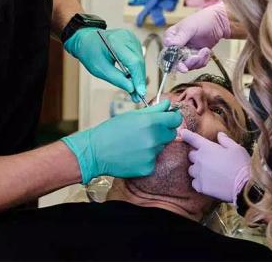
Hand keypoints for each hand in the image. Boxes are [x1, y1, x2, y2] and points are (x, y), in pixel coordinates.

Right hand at [62, 100, 182, 183]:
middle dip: (164, 131)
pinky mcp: (148, 168)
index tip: (169, 118)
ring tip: (136, 143)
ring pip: (161, 147)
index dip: (173, 118)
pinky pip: (154, 160)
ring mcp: (152, 155)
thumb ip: (154, 109)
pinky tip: (133, 155)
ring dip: (154, 144)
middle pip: (171, 134)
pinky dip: (147, 158)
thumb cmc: (111, 130)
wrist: (95, 152)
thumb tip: (168, 104)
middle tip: (148, 131)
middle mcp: (154, 138)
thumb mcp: (132, 115)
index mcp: (151, 122)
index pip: (176, 119)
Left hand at [64, 28, 145, 101]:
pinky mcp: (134, 41)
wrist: (87, 40)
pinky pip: (139, 58)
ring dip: (139, 76)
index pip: (133, 62)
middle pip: (139, 62)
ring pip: (141, 61)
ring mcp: (131, 38)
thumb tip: (132, 89)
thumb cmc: (90, 52)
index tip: (140, 93)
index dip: (138, 78)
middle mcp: (127, 37)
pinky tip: (132, 79)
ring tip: (135, 90)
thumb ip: (117, 79)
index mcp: (116, 42)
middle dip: (139, 80)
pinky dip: (137, 70)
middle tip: (137, 96)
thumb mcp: (99, 69)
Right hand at [163, 3, 230, 71]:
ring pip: (188, 66)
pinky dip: (203, 60)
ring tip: (205, 50)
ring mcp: (186, 52)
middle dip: (189, 62)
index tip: (182, 62)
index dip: (173, 59)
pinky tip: (207, 51)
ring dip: (198, 61)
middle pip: (177, 63)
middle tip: (197, 58)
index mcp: (171, 37)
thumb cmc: (203, 20)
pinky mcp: (195, 56)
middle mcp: (177, 46)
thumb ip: (180, 38)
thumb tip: (168, 44)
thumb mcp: (190, 28)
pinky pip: (197, 65)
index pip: (167, 53)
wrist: (219, 23)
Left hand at [181, 129, 250, 203]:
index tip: (182, 133)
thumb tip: (219, 135)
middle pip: (191, 155)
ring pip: (192, 169)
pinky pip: (194, 182)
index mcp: (207, 148)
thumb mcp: (236, 148)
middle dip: (197, 155)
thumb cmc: (241, 164)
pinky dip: (199, 182)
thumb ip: (225, 140)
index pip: (193, 138)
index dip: (186, 135)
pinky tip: (209, 182)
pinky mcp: (200, 187)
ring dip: (197, 169)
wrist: (244, 186)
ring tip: (209, 172)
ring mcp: (199, 174)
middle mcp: (200, 160)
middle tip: (209, 159)